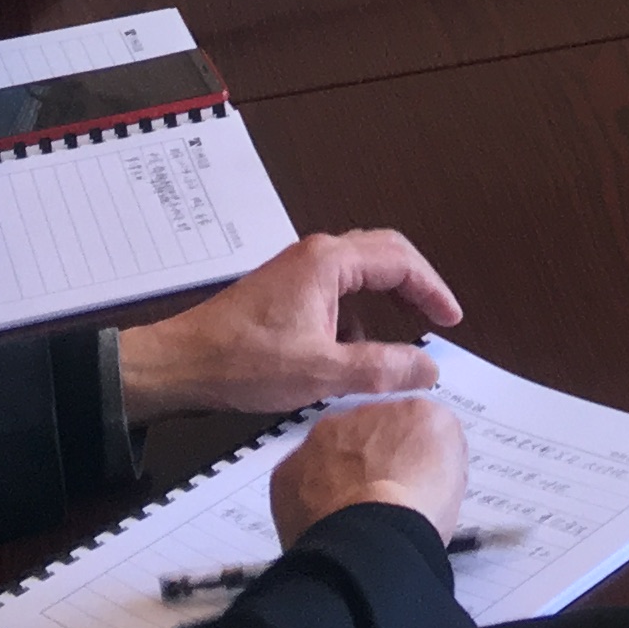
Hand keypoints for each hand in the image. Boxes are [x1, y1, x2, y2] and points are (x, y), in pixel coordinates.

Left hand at [115, 229, 465, 421]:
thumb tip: (429, 368)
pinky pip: (336, 288)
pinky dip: (359, 311)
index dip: (433, 290)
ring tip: (405, 332)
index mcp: (330, 262)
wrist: (178, 365)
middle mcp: (316, 255)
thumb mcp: (321, 373)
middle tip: (439, 318)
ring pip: (360, 271)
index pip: (401, 261)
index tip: (451, 321)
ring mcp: (298, 270)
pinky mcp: (284, 290)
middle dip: (416, 286)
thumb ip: (382, 368)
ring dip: (387, 297)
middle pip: (385, 254)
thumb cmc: (242, 363)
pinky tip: (354, 349)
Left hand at [272, 396, 468, 546]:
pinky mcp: (287, 473)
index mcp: (412, 410)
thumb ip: (437, 443)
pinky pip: (298, 481)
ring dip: (336, 474)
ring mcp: (320, 440)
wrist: (372, 538)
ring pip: (328, 453)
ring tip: (349, 514)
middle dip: (368, 457)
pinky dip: (308, 498)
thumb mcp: (456, 466)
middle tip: (378, 494)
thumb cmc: (421, 506)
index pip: (409, 422)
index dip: (407, 450)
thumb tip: (425, 448)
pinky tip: (324, 521)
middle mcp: (361, 413)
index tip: (408, 474)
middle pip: (364, 432)